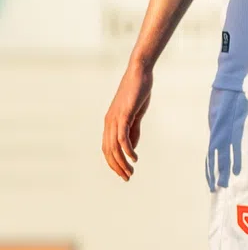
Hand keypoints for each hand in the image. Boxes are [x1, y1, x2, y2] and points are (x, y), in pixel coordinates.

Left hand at [102, 59, 152, 179]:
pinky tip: (134, 158)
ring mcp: (115, 119)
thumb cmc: (138, 91)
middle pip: (108, 151)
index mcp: (110, 122)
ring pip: (114, 147)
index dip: (114, 162)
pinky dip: (127, 150)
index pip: (107, 148)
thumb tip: (131, 146)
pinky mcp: (124, 115)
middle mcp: (109, 122)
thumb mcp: (136, 113)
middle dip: (116, 167)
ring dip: (121, 162)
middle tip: (127, 178)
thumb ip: (133, 129)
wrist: (139, 72)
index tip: (123, 172)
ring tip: (130, 172)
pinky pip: (122, 137)